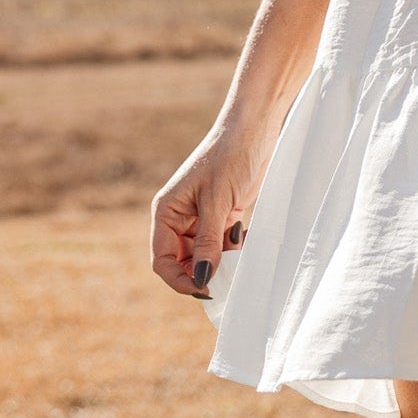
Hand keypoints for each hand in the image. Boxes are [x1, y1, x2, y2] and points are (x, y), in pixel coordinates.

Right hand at [149, 122, 274, 299]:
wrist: (255, 128)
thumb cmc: (230, 156)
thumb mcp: (217, 203)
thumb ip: (208, 243)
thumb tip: (200, 280)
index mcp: (166, 212)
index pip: (162, 260)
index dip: (180, 279)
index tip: (205, 289)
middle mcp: (179, 217)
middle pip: (183, 262)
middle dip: (203, 272)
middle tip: (228, 278)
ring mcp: (201, 216)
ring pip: (205, 255)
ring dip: (222, 261)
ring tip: (239, 252)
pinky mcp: (223, 214)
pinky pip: (223, 243)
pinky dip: (234, 248)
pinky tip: (247, 239)